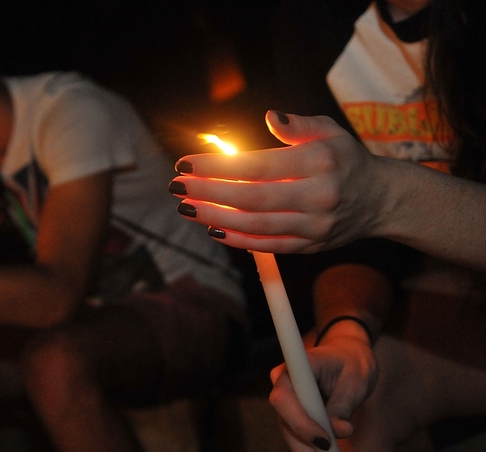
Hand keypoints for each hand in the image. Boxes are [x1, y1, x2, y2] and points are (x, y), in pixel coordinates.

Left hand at [170, 111, 388, 253]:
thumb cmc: (345, 160)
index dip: (218, 167)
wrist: (382, 200)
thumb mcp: (330, 132)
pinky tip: (212, 228)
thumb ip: (298, 126)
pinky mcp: (310, 246)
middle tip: (176, 186)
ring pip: (256, 226)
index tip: (186, 164)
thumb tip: (270, 118)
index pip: (258, 166)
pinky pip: (268, 246)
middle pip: (252, 198)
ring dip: (215, 217)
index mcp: (319, 161)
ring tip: (186, 207)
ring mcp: (314, 225)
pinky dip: (237, 240)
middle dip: (208, 192)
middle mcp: (318, 196)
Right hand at [269, 334, 377, 450]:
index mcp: (296, 366)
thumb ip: (344, 405)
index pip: (283, 397)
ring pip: (288, 429)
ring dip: (306, 447)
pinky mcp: (292, 410)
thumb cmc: (352, 362)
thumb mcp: (356, 380)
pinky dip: (309, 445)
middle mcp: (283, 381)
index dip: (299, 421)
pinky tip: (326, 451)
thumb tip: (340, 431)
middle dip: (304, 442)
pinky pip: (295, 431)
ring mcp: (286, 397)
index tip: (325, 440)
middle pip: (283, 418)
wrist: (347, 355)